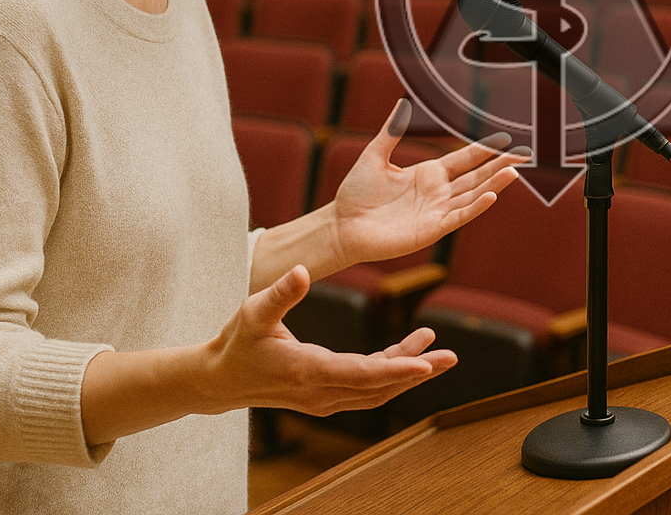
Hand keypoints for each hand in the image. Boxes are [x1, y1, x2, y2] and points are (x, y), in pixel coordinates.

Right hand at [203, 265, 454, 415]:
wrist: (220, 379)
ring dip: (408, 373)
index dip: (396, 369)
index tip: (426, 364)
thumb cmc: (237, 342)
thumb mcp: (253, 312)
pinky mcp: (326, 397)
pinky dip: (390, 372)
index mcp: (307, 371)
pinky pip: (367, 389)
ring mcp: (324, 400)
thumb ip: (281, 293)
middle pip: (379, 387)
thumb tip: (304, 271)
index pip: (362, 374)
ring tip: (439, 353)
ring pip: (377, 391)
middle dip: (417, 372)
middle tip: (450, 357)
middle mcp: (320, 393)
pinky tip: (408, 352)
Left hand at [330, 99, 528, 268]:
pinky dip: (476, 207)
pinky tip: (491, 195)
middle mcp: (437, 192)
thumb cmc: (355, 194)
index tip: (505, 141)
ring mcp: (437, 211)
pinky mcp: (432, 229)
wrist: (342, 225)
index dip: (485, 150)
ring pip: (473, 195)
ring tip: (514, 172)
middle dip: (499, 166)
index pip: (465, 160)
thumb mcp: (374, 155)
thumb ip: (391, 131)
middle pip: (476, 177)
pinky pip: (459, 216)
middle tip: (524, 156)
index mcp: (428, 174)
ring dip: (494, 184)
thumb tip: (401, 104)